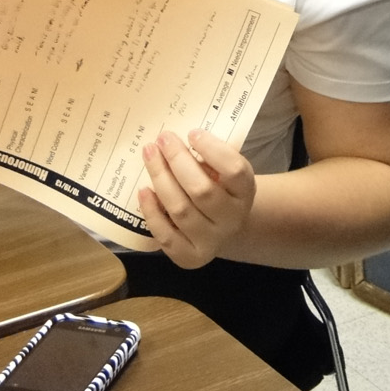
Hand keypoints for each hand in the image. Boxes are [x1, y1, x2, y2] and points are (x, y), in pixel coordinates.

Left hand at [138, 129, 255, 268]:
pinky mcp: (190, 257)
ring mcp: (212, 241)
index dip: (213, 150)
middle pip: (202, 191)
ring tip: (149, 155)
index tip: (192, 133)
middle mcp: (233, 219)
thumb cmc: (219, 187)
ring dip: (161, 179)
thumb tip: (176, 141)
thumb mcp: (224, 169)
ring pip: (180, 210)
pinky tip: (144, 191)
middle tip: (163, 139)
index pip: (234, 171)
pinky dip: (152, 212)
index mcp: (246, 192)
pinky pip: (166, 236)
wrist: (222, 225)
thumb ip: (210, 156)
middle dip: (178, 161)